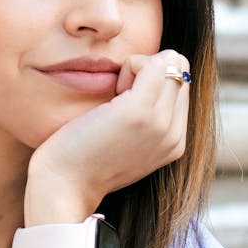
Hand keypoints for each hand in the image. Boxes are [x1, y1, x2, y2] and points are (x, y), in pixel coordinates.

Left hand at [24, 49, 189, 224]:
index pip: (183, 85)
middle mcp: (175, 135)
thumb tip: (148, 77)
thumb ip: (147, 118)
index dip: (152, 82)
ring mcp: (161, 124)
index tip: (124, 102)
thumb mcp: (127, 141)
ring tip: (115, 97)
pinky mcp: (140, 112)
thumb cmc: (84, 158)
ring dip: (138, 68)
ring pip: (170, 64)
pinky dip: (130, 66)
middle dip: (148, 72)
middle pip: (180, 71)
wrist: (64, 185)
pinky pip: (153, 62)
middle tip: (117, 98)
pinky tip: (112, 92)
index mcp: (174, 142)